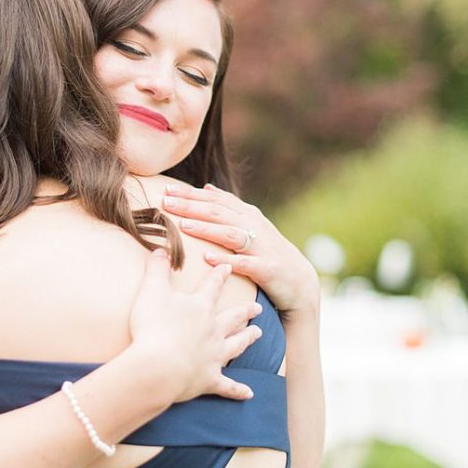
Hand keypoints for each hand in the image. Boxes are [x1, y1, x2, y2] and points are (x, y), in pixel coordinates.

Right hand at [128, 249, 263, 402]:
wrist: (158, 366)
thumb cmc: (153, 326)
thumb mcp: (151, 291)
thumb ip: (156, 269)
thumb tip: (160, 248)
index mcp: (200, 307)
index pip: (213, 286)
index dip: (220, 275)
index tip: (229, 267)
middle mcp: (213, 330)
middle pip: (233, 317)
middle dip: (245, 310)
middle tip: (258, 306)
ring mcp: (214, 355)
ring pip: (237, 345)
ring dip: (248, 339)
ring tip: (259, 333)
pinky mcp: (209, 379)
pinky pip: (228, 386)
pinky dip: (238, 390)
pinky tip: (249, 394)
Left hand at [161, 183, 319, 317]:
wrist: (300, 280)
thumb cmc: (268, 252)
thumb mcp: (250, 225)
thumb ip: (229, 206)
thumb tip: (207, 188)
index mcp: (246, 214)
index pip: (215, 200)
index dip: (191, 194)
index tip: (167, 190)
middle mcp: (253, 226)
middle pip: (218, 213)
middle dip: (191, 206)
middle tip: (166, 202)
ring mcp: (261, 247)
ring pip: (230, 234)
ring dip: (206, 229)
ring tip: (183, 226)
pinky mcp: (266, 268)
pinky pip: (244, 263)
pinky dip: (226, 260)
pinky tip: (207, 258)